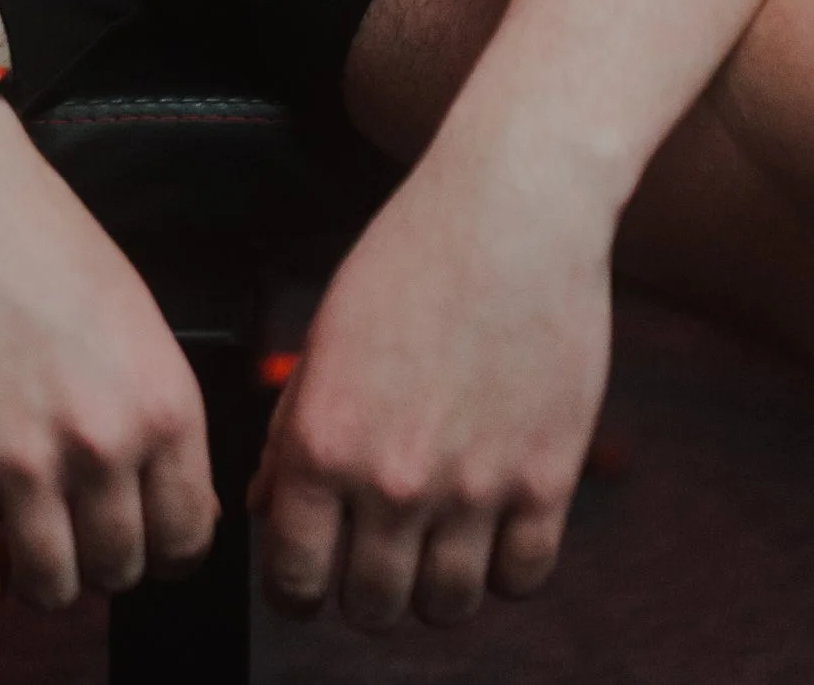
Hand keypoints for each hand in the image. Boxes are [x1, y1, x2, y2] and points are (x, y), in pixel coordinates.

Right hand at [0, 99, 217, 608]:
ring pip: (50, 589)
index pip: (188, 537)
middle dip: (100, 556)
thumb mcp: (137, 320)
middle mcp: (101, 440)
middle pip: (118, 569)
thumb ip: (160, 417)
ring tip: (25, 532)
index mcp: (162, 400)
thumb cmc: (43, 240)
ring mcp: (18, 461)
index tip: (144, 537)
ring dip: (41, 575)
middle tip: (74, 522)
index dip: (167, 547)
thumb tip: (180, 514)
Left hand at [253, 123, 612, 628]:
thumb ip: (291, 430)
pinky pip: (521, 579)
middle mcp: (393, 478)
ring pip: (445, 608)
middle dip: (365, 589)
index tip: (313, 570)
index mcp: (324, 441)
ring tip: (438, 540)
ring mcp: (474, 487)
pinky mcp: (546, 479)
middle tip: (379, 550)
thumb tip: (267, 508)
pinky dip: (505, 567)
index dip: (298, 585)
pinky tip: (494, 525)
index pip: (293, 580)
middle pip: (371, 608)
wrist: (513, 205)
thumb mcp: (326, 334)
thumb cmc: (413, 253)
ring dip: (435, 586)